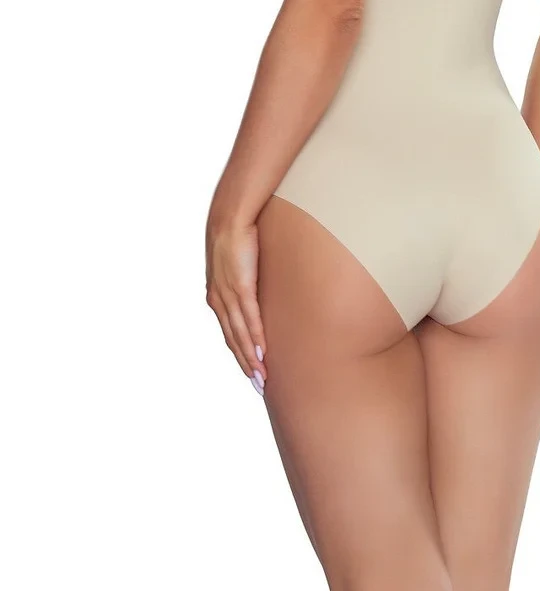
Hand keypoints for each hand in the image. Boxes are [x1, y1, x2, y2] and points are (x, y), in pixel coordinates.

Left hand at [205, 217, 267, 393]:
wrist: (231, 215)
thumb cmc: (237, 234)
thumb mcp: (238, 263)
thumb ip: (245, 280)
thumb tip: (258, 289)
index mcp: (216, 295)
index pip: (229, 332)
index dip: (239, 354)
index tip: (251, 372)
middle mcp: (218, 299)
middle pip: (233, 340)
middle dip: (246, 365)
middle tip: (260, 386)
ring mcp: (228, 294)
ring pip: (240, 334)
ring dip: (251, 358)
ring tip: (262, 377)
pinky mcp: (240, 285)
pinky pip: (248, 317)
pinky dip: (255, 337)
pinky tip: (261, 352)